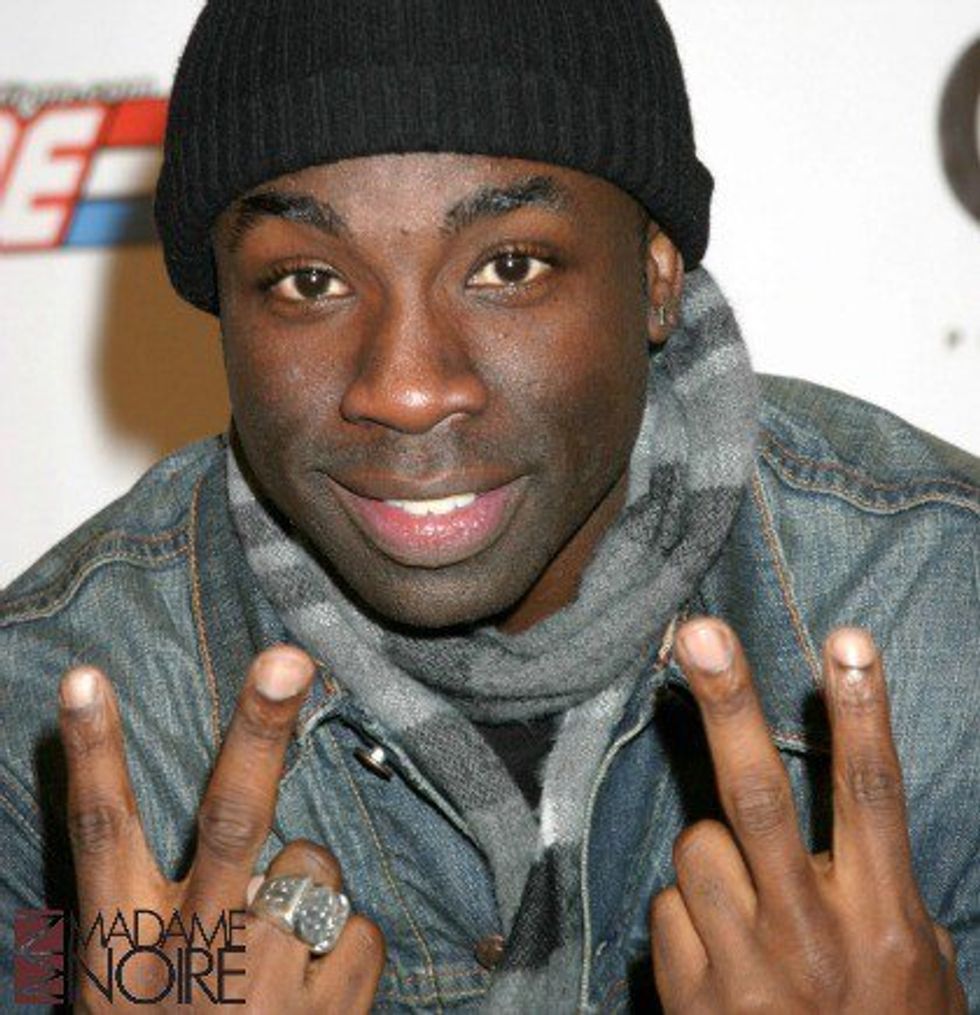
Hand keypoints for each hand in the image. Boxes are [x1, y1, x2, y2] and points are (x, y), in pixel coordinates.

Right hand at [58, 646, 384, 1012]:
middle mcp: (197, 953)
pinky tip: (316, 999)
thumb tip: (235, 838)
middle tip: (286, 660)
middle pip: (232, 817)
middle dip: (259, 731)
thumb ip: (167, 911)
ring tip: (278, 955)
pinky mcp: (336, 1006)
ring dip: (307, 890)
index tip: (85, 677)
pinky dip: (345, 949)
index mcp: (128, 950)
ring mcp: (270, 979)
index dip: (93, 753)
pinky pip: (361, 929)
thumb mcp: (130, 993)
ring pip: (315, 864)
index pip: (100, 834)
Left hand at [650, 619, 966, 1013]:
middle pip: (759, 798)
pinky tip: (724, 961)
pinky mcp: (689, 996)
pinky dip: (691, 915)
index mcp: (883, 923)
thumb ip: (883, 893)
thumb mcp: (920, 975)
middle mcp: (813, 940)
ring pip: (697, 846)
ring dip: (715, 856)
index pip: (872, 798)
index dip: (861, 714)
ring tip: (751, 907)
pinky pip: (670, 908)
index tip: (847, 641)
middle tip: (699, 633)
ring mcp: (745, 970)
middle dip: (729, 706)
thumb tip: (845, 820)